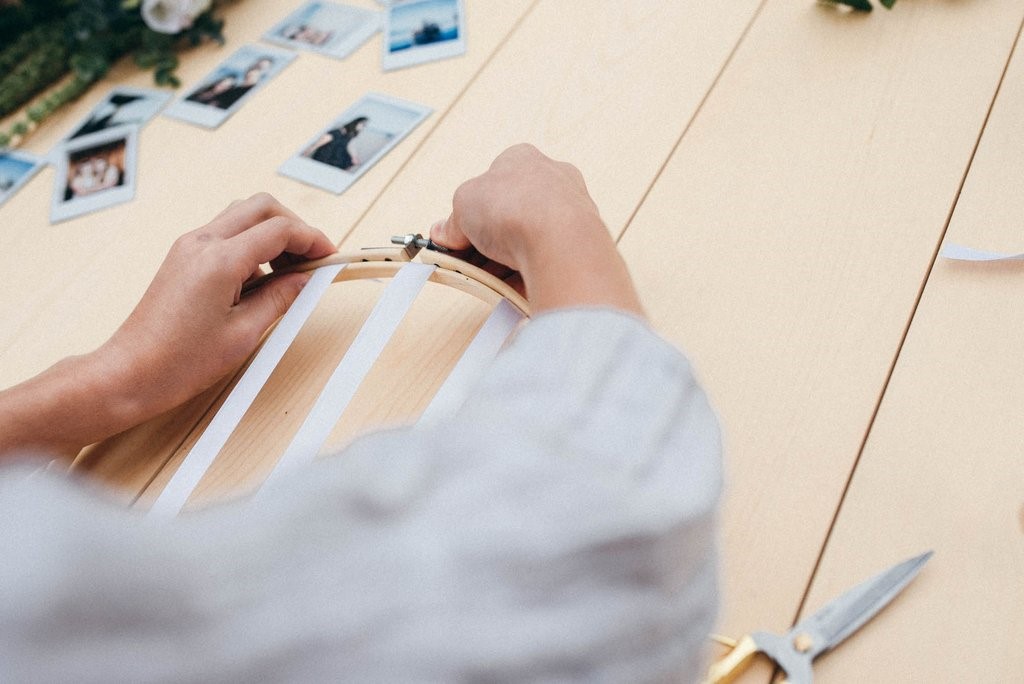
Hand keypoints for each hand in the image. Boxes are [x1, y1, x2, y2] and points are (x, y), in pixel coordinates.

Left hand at [106, 193, 336, 416]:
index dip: (312, 240)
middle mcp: (201, 244)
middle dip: (294, 227)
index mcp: (218, 261)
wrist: (130, 373)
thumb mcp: (244, 333)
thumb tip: (305, 279)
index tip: (329, 257)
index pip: (279, 230)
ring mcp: (189, 247)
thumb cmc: (178, 361)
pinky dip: (252, 245)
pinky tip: (261, 280)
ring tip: (289, 272)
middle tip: (312, 259)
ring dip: (272, 234)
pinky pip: (226, 235)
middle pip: (261, 207)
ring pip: (243, 216)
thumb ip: (280, 298)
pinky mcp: (184, 257)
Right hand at [430, 144, 643, 316]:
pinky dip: (526, 274)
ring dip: (503, 260)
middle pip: (509, 215)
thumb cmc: (518, 207)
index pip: (490, 184)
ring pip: (528, 240)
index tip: (455, 233)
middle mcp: (552, 182)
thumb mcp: (463, 204)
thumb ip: (452, 220)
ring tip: (486, 276)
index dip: (469, 211)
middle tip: (466, 258)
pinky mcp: (578, 246)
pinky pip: (545, 261)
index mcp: (523, 159)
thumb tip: (446, 232)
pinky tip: (510, 284)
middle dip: (485, 240)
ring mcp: (569, 214)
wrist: (560, 242)